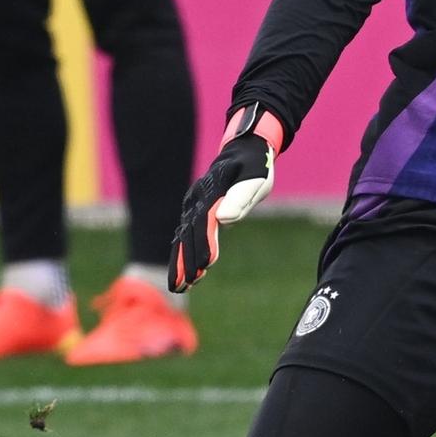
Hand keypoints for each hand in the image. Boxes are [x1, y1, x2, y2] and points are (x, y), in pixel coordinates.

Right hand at [168, 106, 282, 292]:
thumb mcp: (256, 179)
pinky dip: (182, 254)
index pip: (206, 220)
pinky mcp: (193, 209)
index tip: (206, 265)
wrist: (244, 150)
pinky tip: (185, 275)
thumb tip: (224, 219)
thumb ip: (241, 197)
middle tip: (185, 285)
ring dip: (180, 261)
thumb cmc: (255, 166)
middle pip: (189, 231)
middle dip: (186, 259)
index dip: (205, 243)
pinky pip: (185, 234)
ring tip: (179, 287)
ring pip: (182, 235)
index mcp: (214, 189)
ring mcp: (193, 202)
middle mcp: (198, 197)